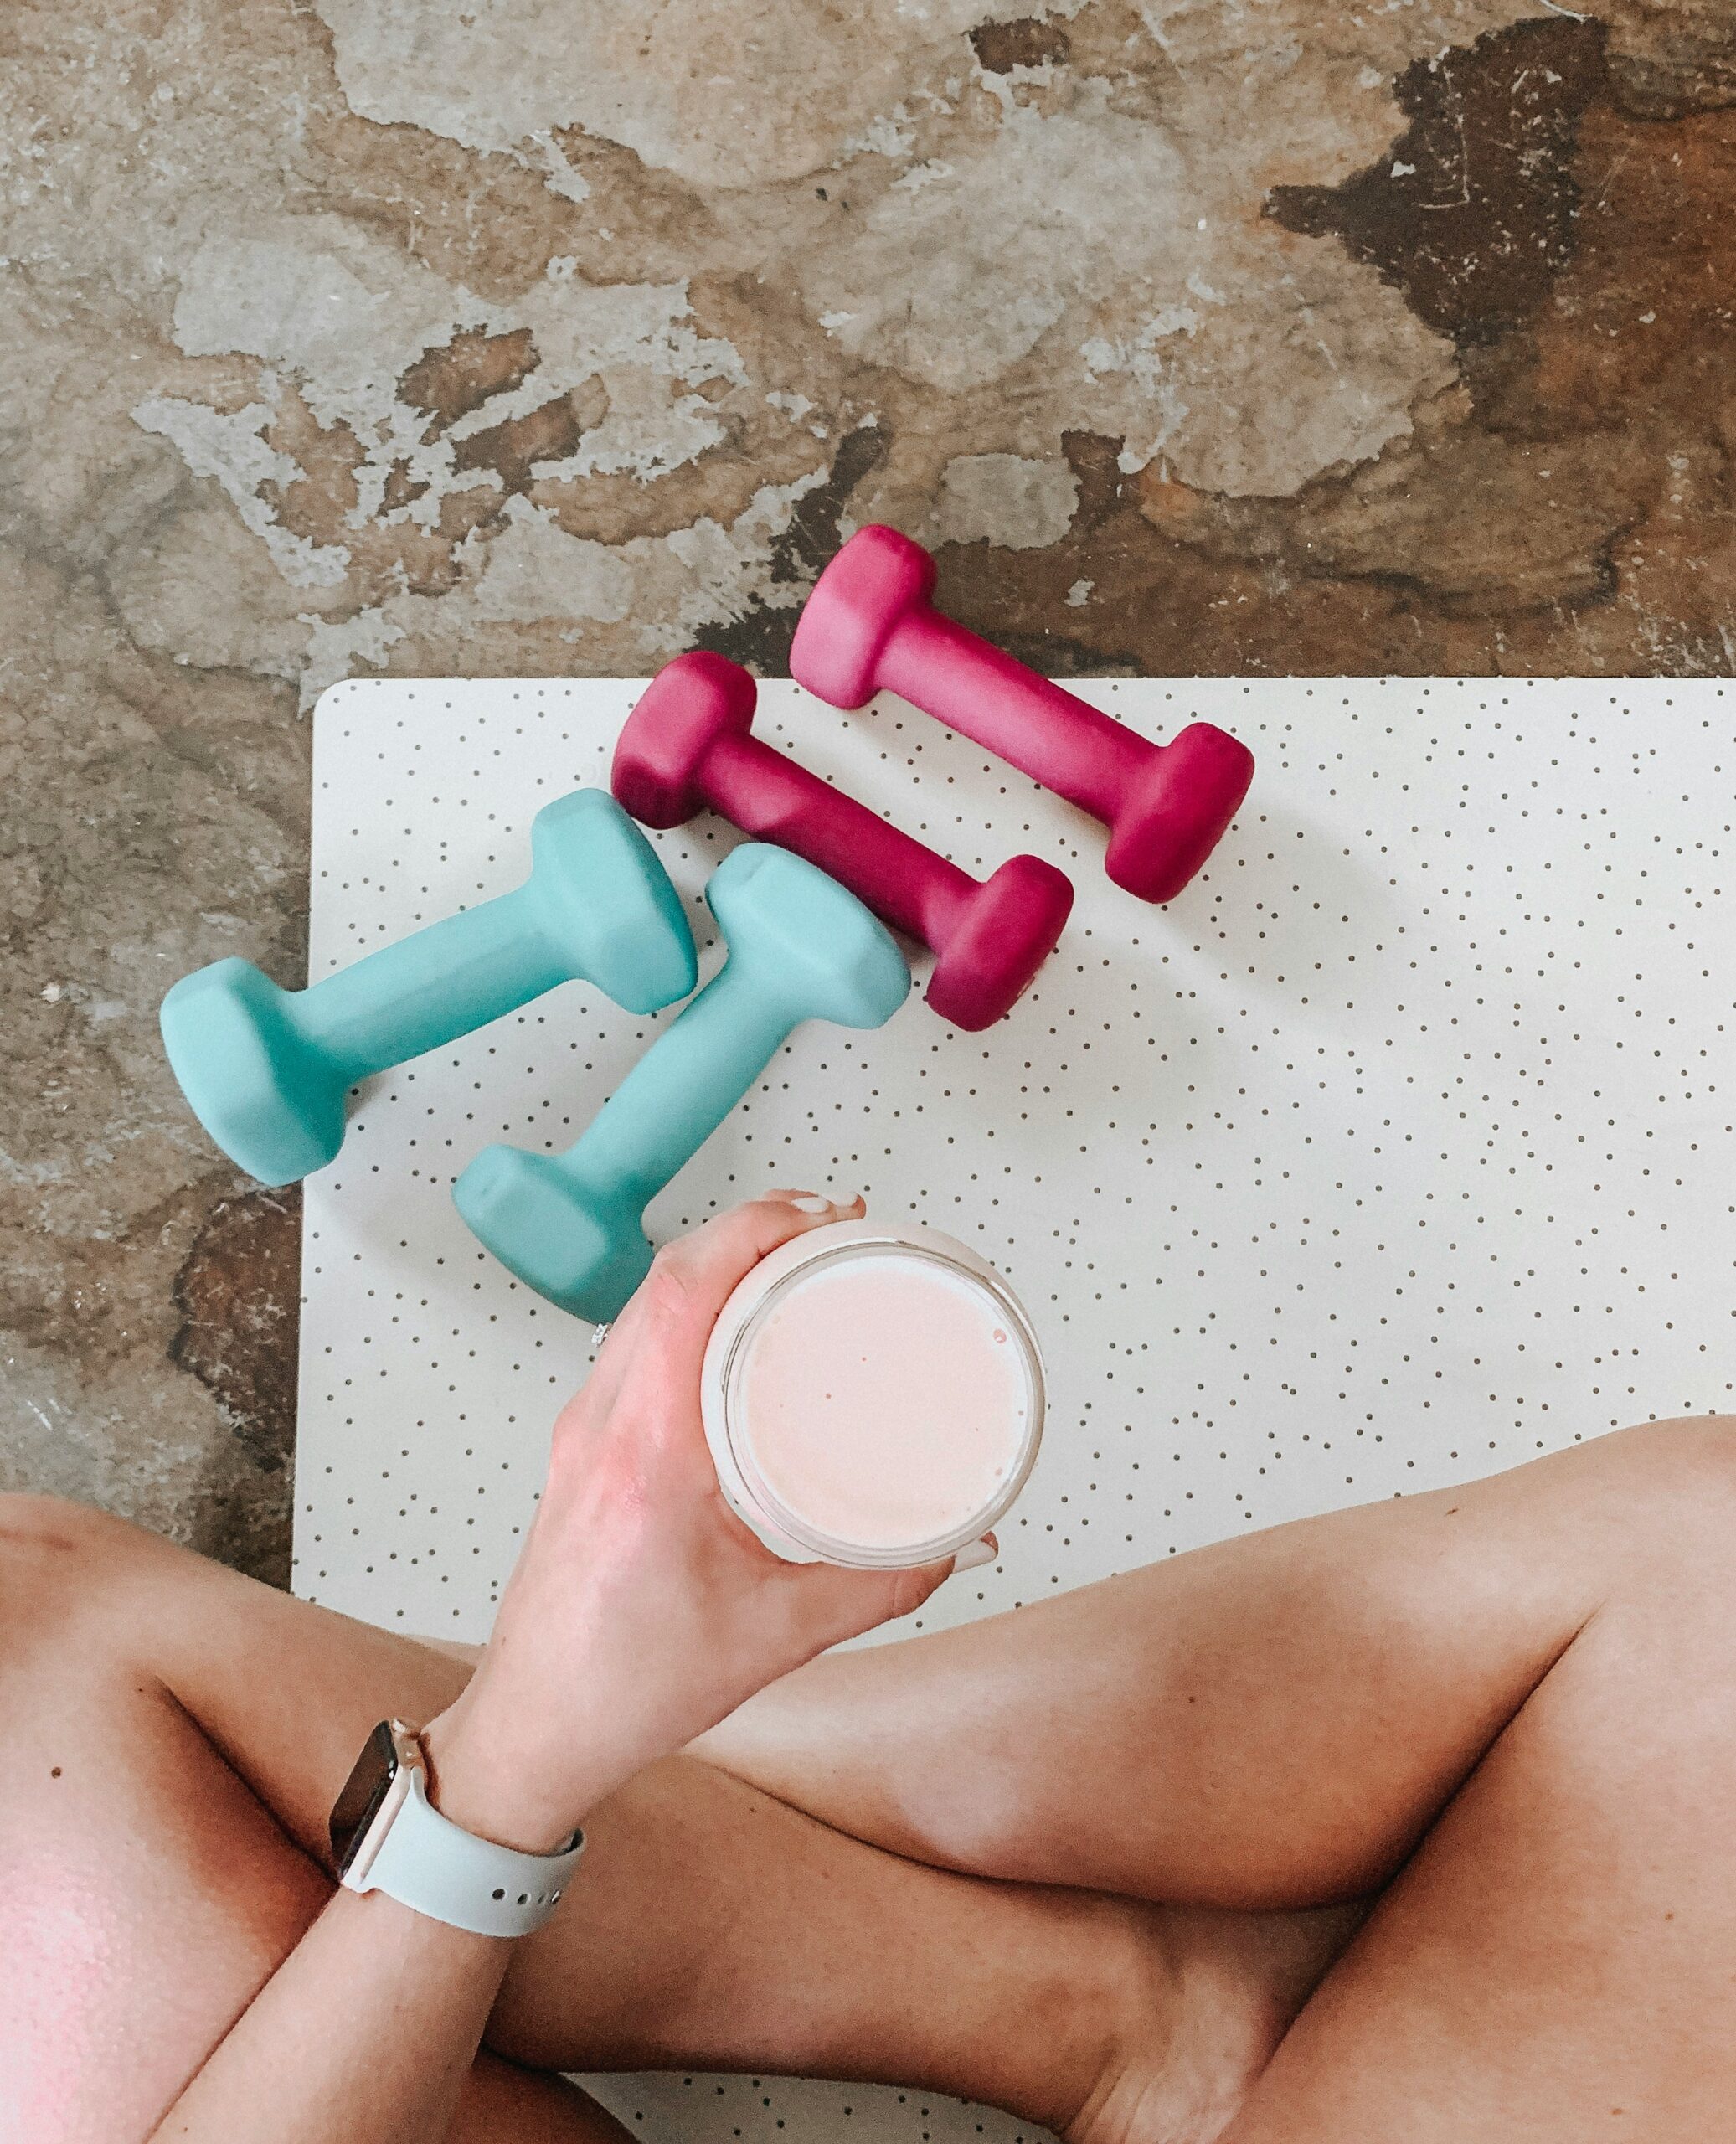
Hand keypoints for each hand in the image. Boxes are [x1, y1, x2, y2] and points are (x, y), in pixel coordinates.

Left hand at [421, 1194, 961, 1850]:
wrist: (536, 1727)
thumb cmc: (625, 1688)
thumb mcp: (779, 1638)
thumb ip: (882, 1585)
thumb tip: (959, 1542)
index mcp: (645, 1457)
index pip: (684, 1293)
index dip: (754, 1229)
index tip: (822, 1218)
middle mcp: (602, 1426)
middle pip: (665, 1278)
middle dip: (750, 1229)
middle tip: (828, 1226)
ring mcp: (583, 1430)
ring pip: (642, 1303)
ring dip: (715, 1261)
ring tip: (790, 1255)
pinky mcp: (581, 1444)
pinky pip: (632, 1340)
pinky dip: (687, 1306)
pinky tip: (732, 1319)